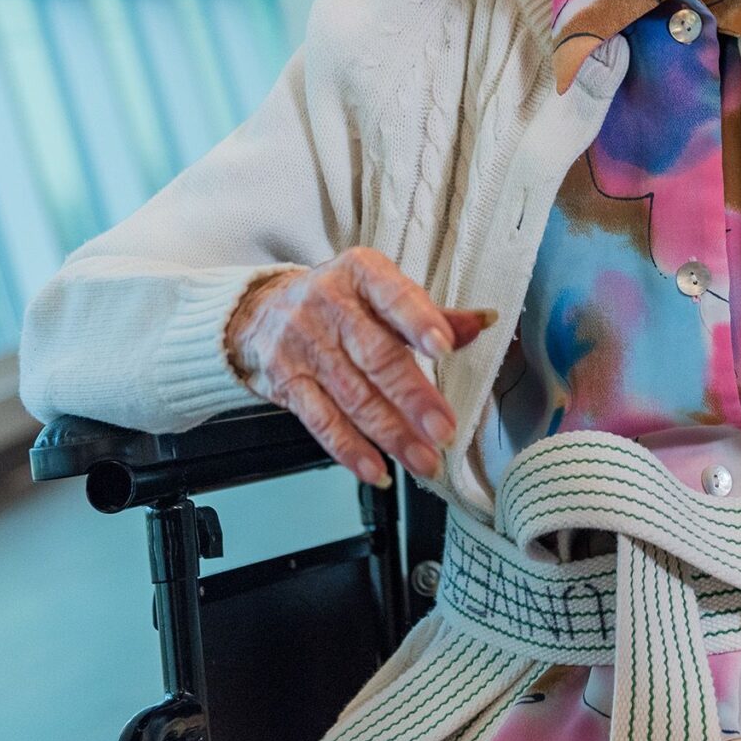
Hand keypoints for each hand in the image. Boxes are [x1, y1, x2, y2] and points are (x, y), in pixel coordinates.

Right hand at [224, 249, 496, 486]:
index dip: (420, 322)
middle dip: (414, 397)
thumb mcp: (379, 290)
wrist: (258, 311)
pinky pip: (321, 420)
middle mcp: (330, 306)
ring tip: (424, 459)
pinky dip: (350, 449)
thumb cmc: (336, 300)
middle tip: (444, 429)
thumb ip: (430, 312)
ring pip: (354, 396)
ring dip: (392, 434)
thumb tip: (482, 322)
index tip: (445, 348)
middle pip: (377, 357)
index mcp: (361, 273)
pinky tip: (376, 468)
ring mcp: (305, 346)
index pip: (395, 296)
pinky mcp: (287, 383)